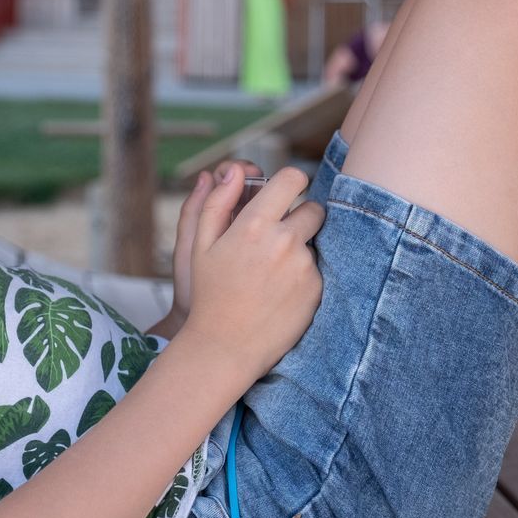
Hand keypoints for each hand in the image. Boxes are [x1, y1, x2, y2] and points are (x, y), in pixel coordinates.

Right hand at [177, 162, 325, 379]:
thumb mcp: (201, 245)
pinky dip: (302, 277)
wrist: (226, 346)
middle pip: (314, 209)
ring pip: (313, 242)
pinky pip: (317, 270)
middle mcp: (285, 241)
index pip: (293, 177)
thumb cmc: (209, 293)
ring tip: (271, 275)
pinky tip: (280, 293)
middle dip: (301, 217)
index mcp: (255, 224)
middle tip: (279, 237)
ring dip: (299, 250)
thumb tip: (234, 170)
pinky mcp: (316, 289)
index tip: (286, 193)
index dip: (291, 182)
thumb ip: (217, 202)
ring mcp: (304, 267)